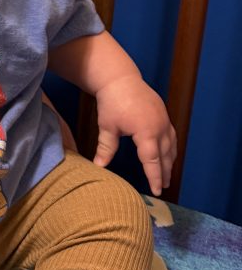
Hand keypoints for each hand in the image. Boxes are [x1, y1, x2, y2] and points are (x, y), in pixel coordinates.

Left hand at [94, 74, 176, 195]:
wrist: (120, 78)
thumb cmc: (112, 102)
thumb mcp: (107, 127)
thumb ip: (106, 148)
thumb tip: (99, 166)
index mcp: (147, 132)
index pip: (152, 161)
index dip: (154, 177)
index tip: (157, 191)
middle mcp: (160, 127)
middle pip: (164, 156)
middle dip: (164, 172)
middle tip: (163, 186)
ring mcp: (164, 119)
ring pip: (171, 145)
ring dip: (169, 161)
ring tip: (166, 174)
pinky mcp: (163, 113)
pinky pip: (171, 135)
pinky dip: (170, 147)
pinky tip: (167, 153)